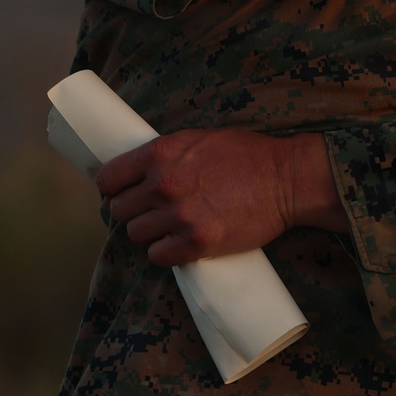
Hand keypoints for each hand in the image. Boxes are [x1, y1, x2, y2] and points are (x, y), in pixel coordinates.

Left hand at [97, 129, 346, 266]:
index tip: (124, 194)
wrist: (286, 179)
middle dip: (133, 212)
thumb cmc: (247, 156)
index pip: (109, 179)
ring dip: (150, 234)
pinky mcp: (197, 242)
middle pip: (120, 210)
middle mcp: (164, 185)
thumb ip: (166, 155)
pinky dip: (165, 253)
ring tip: (169, 229)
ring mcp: (180, 215)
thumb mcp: (198, 139)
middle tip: (152, 213)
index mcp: (160, 154)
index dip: (114, 189)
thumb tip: (138, 173)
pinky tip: (178, 245)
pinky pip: (158, 256)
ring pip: (137, 235)